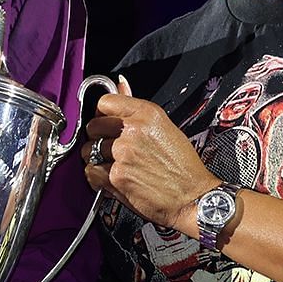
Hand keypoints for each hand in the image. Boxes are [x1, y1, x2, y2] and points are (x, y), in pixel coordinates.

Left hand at [83, 76, 218, 233]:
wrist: (193, 198)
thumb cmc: (183, 167)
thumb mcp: (165, 128)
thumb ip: (136, 109)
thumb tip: (120, 84)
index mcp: (147, 114)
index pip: (105, 102)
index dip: (103, 114)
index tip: (107, 123)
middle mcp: (133, 130)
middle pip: (93, 126)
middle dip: (99, 138)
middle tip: (113, 148)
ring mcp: (123, 153)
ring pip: (89, 150)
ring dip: (97, 159)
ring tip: (117, 166)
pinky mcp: (116, 176)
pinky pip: (91, 172)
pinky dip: (97, 178)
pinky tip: (113, 178)